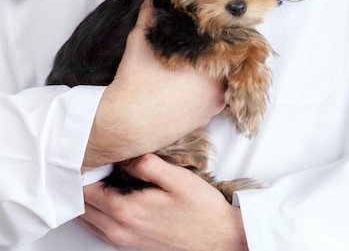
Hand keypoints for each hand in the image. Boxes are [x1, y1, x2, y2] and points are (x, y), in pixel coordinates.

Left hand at [80, 154, 247, 250]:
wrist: (218, 238)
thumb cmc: (201, 209)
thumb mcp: (178, 178)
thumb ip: (147, 164)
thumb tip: (123, 156)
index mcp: (126, 211)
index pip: (84, 189)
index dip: (87, 170)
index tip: (99, 155)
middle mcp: (118, 230)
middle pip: (81, 206)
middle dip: (83, 184)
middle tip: (99, 165)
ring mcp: (122, 241)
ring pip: (87, 220)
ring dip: (89, 200)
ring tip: (105, 179)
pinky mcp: (129, 246)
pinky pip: (100, 230)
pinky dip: (98, 213)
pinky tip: (115, 198)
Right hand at [83, 0, 225, 168]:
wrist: (126, 124)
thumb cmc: (134, 83)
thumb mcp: (140, 42)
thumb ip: (150, 15)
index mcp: (207, 62)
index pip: (230, 39)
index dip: (225, 29)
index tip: (218, 23)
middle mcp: (218, 83)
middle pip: (231, 59)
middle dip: (223, 50)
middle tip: (211, 41)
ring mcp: (216, 102)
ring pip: (227, 78)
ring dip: (220, 69)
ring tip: (204, 60)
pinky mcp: (209, 116)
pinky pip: (220, 96)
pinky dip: (213, 87)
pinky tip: (198, 81)